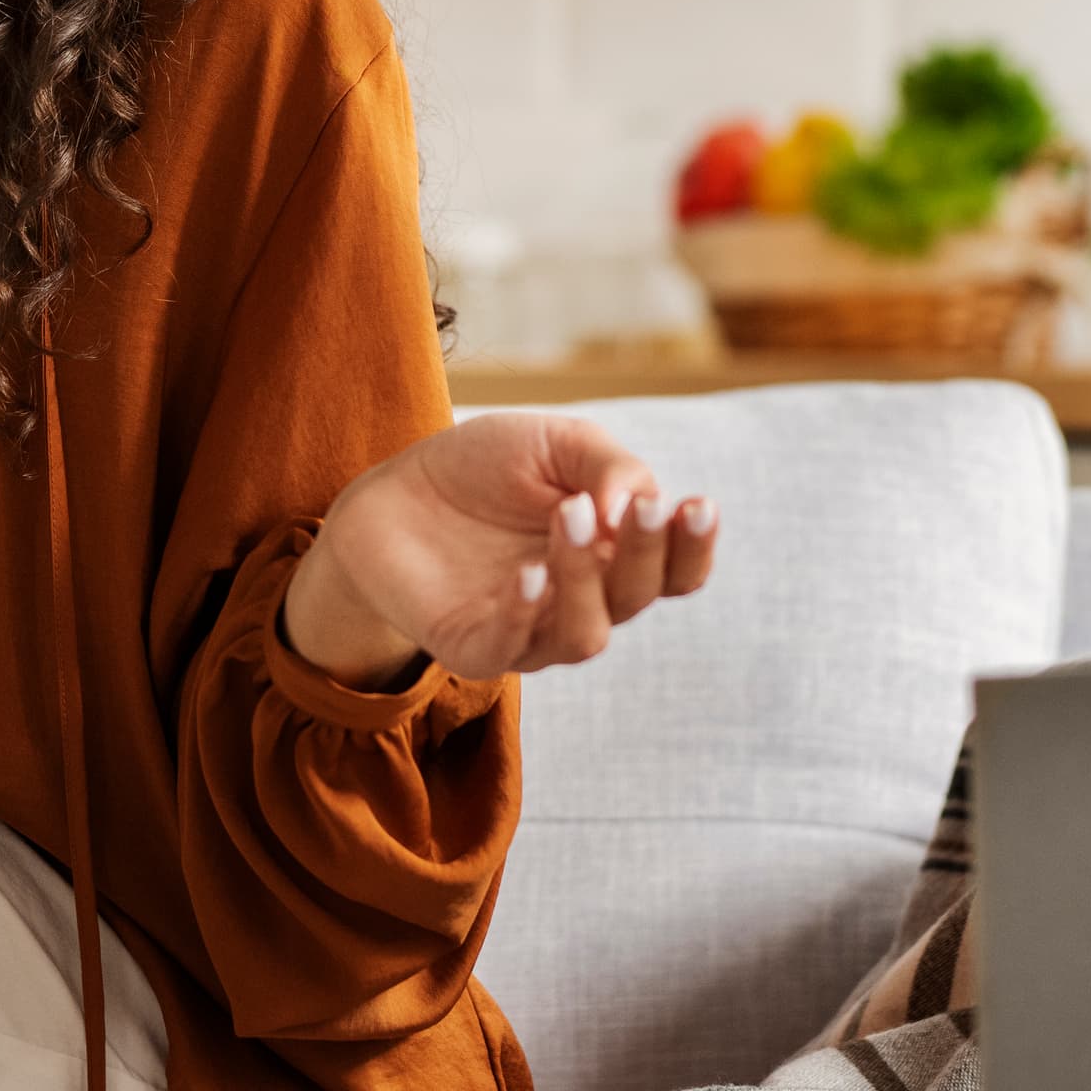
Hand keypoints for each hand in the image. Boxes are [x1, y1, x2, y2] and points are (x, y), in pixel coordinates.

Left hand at [280, 413, 716, 688]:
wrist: (392, 488)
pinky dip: (526, 613)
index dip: (695, 548)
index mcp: (613, 555)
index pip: (675, 572)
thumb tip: (638, 507)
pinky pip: (511, 647)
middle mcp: (581, 600)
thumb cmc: (483, 467)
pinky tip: (528, 573)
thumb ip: (609, 466)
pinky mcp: (473, 646)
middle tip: (638, 505)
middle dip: (646, 552)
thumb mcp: (555, 443)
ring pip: (584, 634)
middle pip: (637, 598)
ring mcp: (530, 630)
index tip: (698, 504)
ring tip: (573, 515)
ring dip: (587, 577)